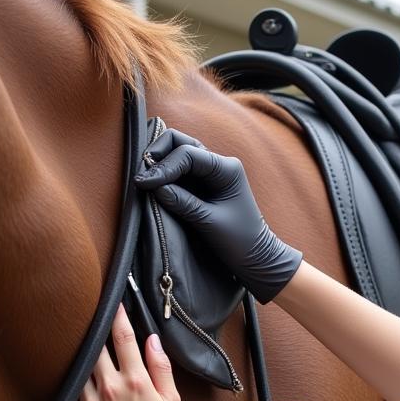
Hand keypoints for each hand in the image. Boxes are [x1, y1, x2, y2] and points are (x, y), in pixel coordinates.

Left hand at [66, 307, 181, 400]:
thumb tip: (153, 341)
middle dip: (94, 333)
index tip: (112, 301)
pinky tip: (74, 382)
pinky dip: (70, 386)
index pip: (123, 337)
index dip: (117, 315)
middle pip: (95, 347)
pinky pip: (68, 396)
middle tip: (91, 321)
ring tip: (80, 349)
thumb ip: (162, 369)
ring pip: (79, 368)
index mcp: (136, 381)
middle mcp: (110, 388)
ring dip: (82, 358)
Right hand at [135, 129, 301, 303]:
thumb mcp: (210, 223)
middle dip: (158, 154)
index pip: (187, 154)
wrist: (257, 258)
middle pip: (179, 142)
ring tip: (144, 181)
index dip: (163, 167)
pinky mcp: (202, 185)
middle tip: (142, 175)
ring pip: (177, 152)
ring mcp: (209, 172)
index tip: (144, 184)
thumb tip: (154, 187)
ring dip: (159, 163)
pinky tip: (153, 185)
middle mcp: (218, 163)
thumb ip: (183, 202)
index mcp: (226, 168)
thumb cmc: (240, 242)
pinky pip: (179, 171)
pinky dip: (164, 175)